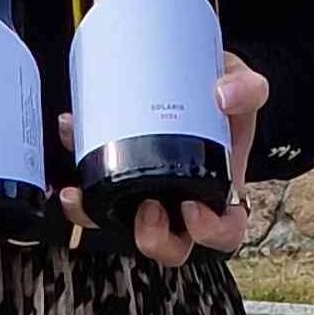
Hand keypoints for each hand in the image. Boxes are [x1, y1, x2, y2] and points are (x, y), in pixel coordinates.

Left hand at [55, 52, 269, 268]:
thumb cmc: (222, 90)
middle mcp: (183, 198)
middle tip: (146, 210)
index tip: (193, 209)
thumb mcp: (244, 84)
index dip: (211, 232)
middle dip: (155, 240)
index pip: (225, 231)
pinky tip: (67, 154)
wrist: (193, 69)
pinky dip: (76, 187)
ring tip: (82, 194)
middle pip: (173, 245)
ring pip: (122, 226)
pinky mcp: (116, 176)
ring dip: (95, 218)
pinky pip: (94, 194)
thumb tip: (223, 95)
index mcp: (220, 187)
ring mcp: (147, 190)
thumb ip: (247, 88)